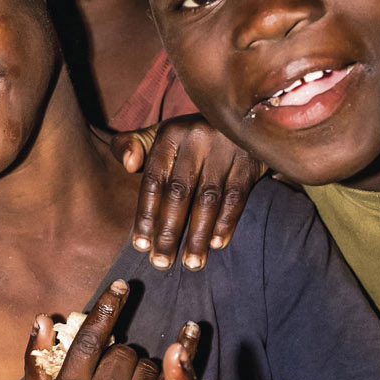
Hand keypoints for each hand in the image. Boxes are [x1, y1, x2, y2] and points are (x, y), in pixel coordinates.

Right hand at [19, 282, 189, 379]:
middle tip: (115, 376)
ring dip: (144, 369)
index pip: (90, 341)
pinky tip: (191, 332)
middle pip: (123, 354)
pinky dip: (187, 354)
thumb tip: (44, 318)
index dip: (106, 310)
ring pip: (148, 368)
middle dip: (121, 357)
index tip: (121, 285)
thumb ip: (39, 364)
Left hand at [123, 117, 262, 270]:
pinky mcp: (250, 159)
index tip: (141, 245)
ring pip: (208, 198)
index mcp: (170, 134)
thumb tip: (129, 165)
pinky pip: (236, 196)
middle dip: (169, 231)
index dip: (146, 214)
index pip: (153, 180)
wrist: (240, 115)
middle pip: (179, 192)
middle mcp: (196, 138)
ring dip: (198, 234)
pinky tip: (217, 244)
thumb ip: (130, 145)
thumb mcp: (157, 134)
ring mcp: (225, 148)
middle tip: (162, 263)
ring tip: (191, 264)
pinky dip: (226, 222)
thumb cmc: (189, 137)